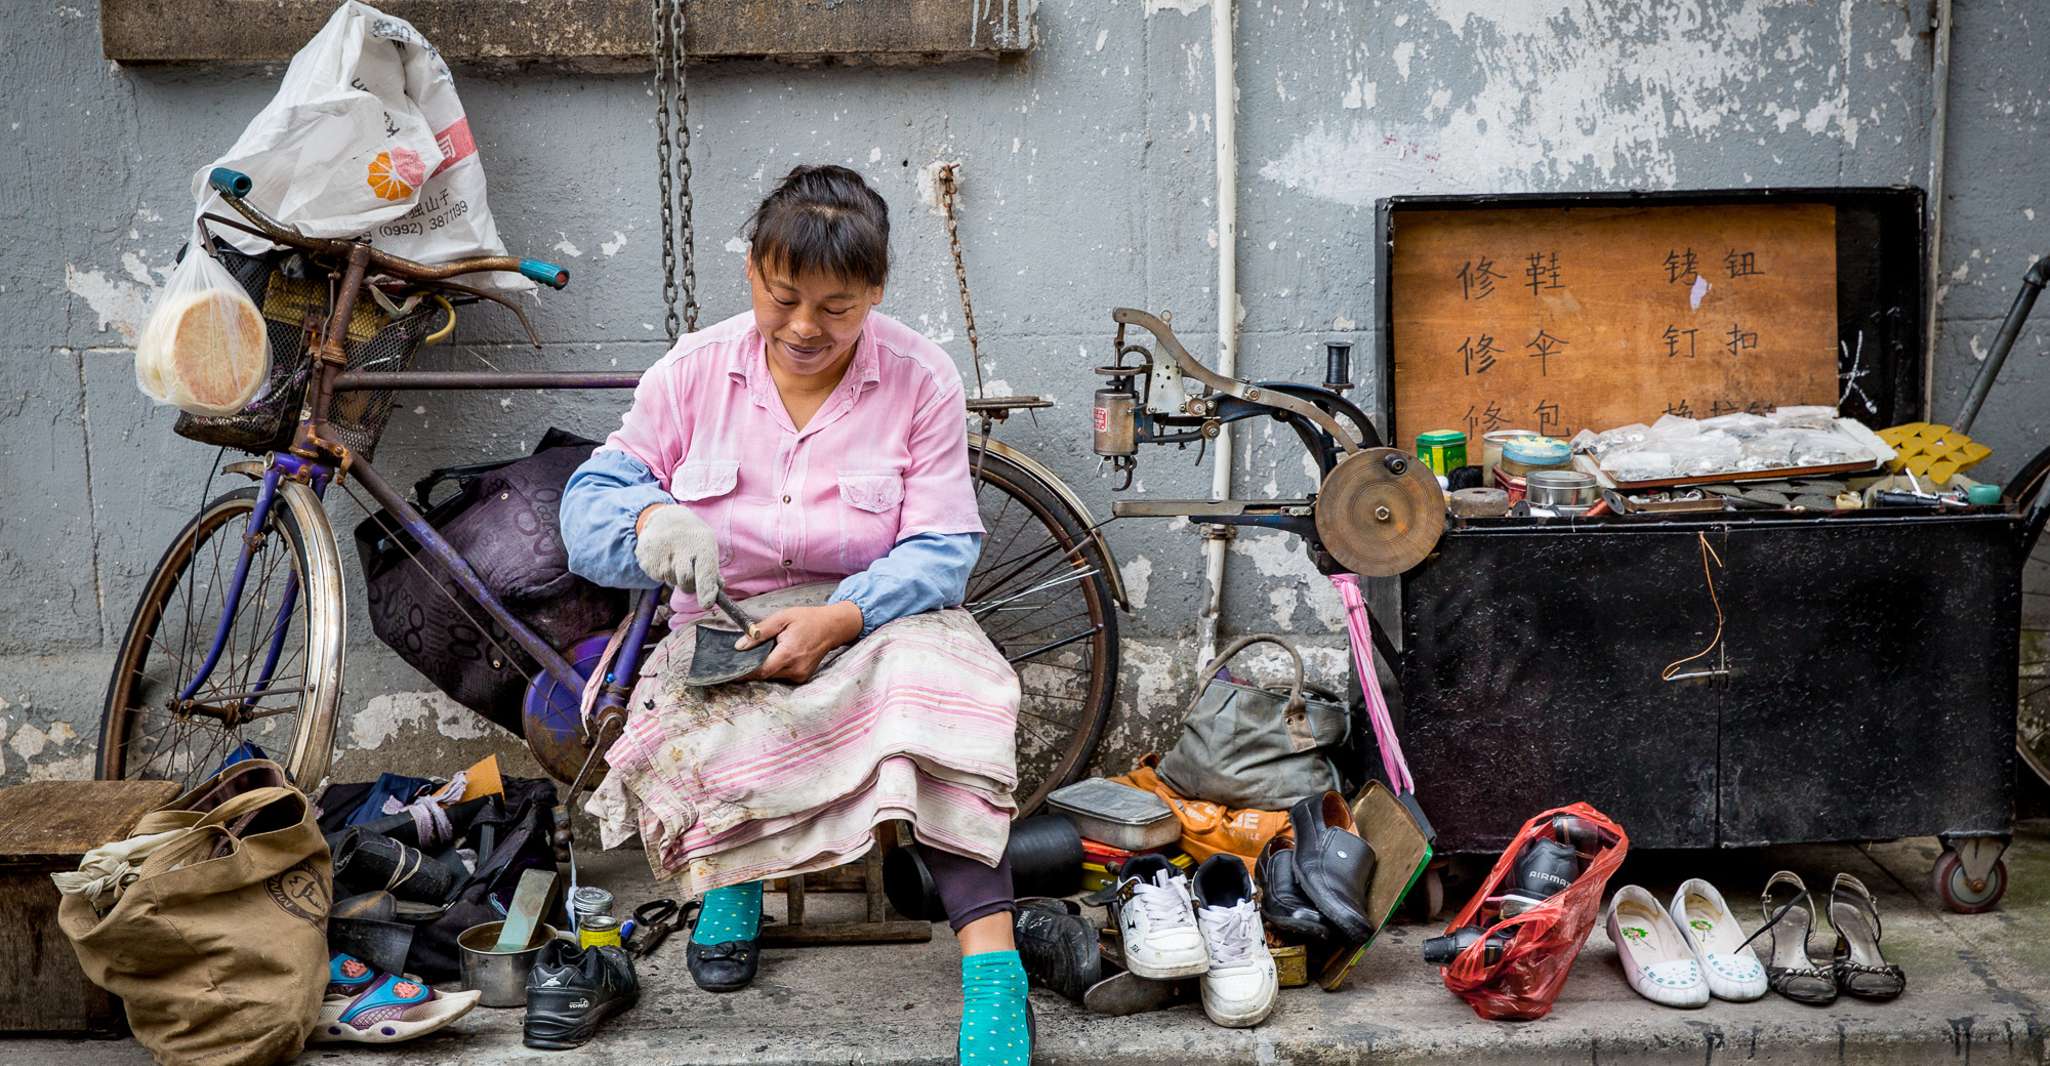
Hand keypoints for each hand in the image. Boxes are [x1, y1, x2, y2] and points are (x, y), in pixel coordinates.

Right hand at [633, 504, 721, 608]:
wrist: (663, 520)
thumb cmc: (692, 537)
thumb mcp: (707, 545)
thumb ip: (712, 569)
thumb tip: (716, 591)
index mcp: (702, 544)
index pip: (705, 571)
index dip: (706, 589)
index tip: (707, 603)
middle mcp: (680, 549)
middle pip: (686, 581)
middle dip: (690, 584)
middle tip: (689, 571)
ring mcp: (661, 556)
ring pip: (672, 581)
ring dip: (676, 577)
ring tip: (676, 559)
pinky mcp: (647, 562)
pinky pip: (659, 578)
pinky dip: (663, 573)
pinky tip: (664, 558)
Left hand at [740, 602, 863, 683]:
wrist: (832, 627)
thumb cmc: (807, 619)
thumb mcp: (782, 618)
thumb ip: (761, 632)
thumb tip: (740, 646)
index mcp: (789, 653)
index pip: (762, 670)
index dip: (745, 672)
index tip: (730, 671)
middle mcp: (795, 668)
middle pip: (765, 675)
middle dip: (752, 668)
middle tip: (741, 659)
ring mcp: (800, 675)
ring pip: (773, 677)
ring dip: (764, 668)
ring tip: (762, 653)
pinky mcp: (802, 678)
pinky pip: (781, 676)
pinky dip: (774, 668)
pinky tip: (775, 656)